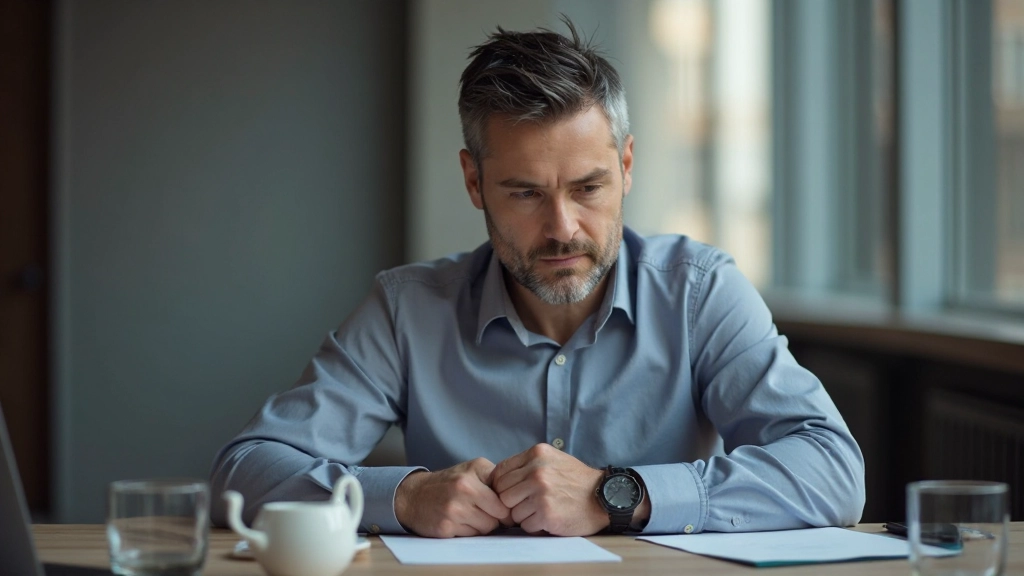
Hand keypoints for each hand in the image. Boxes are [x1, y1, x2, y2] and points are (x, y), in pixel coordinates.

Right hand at [395, 458, 511, 537]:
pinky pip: (471, 536)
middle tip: (485, 512)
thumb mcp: (472, 469)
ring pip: (486, 528)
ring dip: (482, 526)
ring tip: (470, 515)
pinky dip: (469, 532)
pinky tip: (459, 522)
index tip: (502, 507)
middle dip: (495, 517)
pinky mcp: (445, 527)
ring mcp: (453, 509)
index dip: (506, 506)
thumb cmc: (448, 483)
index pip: (506, 499)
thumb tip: (518, 496)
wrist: (414, 496)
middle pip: (498, 516)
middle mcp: (463, 489)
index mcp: (474, 474)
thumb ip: (495, 477)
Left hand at [490, 443, 606, 535]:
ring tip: (541, 511)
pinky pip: (525, 525)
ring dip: (523, 516)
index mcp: (537, 454)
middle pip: (503, 493)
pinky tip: (548, 519)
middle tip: (527, 505)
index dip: (501, 486)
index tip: (512, 493)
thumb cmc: (576, 480)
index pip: (500, 472)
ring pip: (512, 511)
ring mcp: (541, 493)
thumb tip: (497, 479)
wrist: (604, 497)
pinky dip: (534, 526)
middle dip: (512, 503)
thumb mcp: (553, 459)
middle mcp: (537, 472)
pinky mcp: (547, 513)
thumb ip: (527, 464)